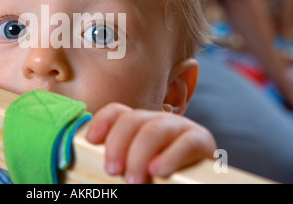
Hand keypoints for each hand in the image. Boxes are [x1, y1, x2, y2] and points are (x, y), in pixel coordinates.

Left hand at [85, 103, 215, 183]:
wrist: (197, 180)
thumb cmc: (158, 178)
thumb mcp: (136, 167)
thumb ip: (120, 164)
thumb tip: (101, 169)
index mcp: (139, 125)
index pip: (117, 112)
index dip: (102, 122)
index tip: (91, 141)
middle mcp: (158, 120)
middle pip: (132, 120)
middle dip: (117, 144)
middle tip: (111, 170)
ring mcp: (180, 127)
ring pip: (154, 130)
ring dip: (139, 154)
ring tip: (133, 180)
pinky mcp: (201, 140)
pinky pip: (186, 142)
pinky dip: (170, 157)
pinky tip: (159, 171)